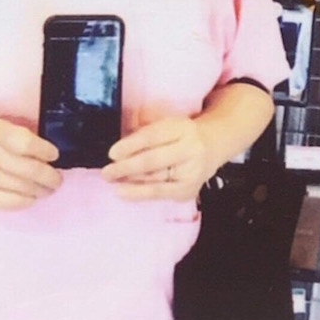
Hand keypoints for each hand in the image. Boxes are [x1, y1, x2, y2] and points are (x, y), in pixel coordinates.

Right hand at [0, 118, 61, 210]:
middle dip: (50, 176)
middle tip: (57, 178)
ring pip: (24, 189)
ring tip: (48, 188)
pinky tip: (31, 196)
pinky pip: (13, 203)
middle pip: (30, 170)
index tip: (54, 155)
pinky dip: (27, 200)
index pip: (27, 144)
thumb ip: (20, 137)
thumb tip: (49, 155)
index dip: (45, 151)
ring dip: (42, 190)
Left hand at [101, 116, 221, 201]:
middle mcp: (190, 150)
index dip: (131, 145)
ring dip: (130, 182)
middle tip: (106, 172)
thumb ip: (144, 134)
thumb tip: (118, 153)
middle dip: (126, 168)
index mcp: (182, 128)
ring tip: (111, 182)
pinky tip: (123, 193)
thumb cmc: (180, 134)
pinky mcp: (189, 190)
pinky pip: (160, 194)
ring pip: (155, 180)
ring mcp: (192, 172)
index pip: (152, 137)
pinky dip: (139, 194)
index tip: (112, 153)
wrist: (213, 145)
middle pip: (153, 161)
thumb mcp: (166, 125)